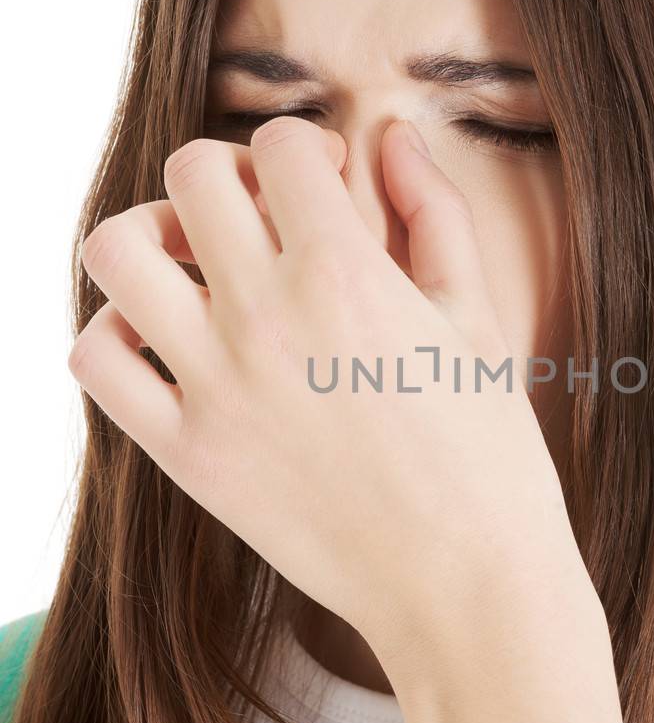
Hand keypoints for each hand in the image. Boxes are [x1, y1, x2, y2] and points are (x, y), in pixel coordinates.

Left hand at [69, 116, 586, 688]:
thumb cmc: (489, 456)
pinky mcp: (186, 454)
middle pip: (190, 173)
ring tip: (198, 268)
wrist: (464, 586)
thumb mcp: (478, 320)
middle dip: (230, 175)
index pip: (281, 144)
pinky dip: (117, 333)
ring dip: (152, 236)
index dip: (308, 149)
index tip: (329, 187)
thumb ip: (433, 214)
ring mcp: (214, 386)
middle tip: (264, 218)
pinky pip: (95, 361)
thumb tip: (394, 136)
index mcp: (346, 272)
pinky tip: (170, 344)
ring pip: (116, 250)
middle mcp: (265, 316)